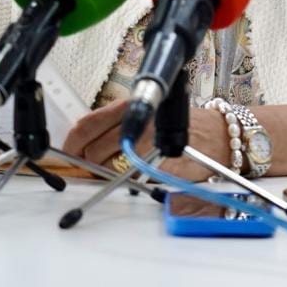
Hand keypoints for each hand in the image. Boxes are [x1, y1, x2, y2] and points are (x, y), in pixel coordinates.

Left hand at [62, 100, 229, 182]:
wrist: (216, 136)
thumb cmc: (180, 125)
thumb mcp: (145, 115)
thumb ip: (116, 126)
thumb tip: (84, 147)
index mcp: (130, 107)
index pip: (87, 125)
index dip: (72, 143)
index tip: (70, 153)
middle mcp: (137, 121)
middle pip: (93, 150)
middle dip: (91, 164)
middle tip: (99, 166)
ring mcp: (147, 142)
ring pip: (108, 167)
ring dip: (110, 173)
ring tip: (125, 167)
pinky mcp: (158, 162)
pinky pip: (131, 177)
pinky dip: (130, 179)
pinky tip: (142, 171)